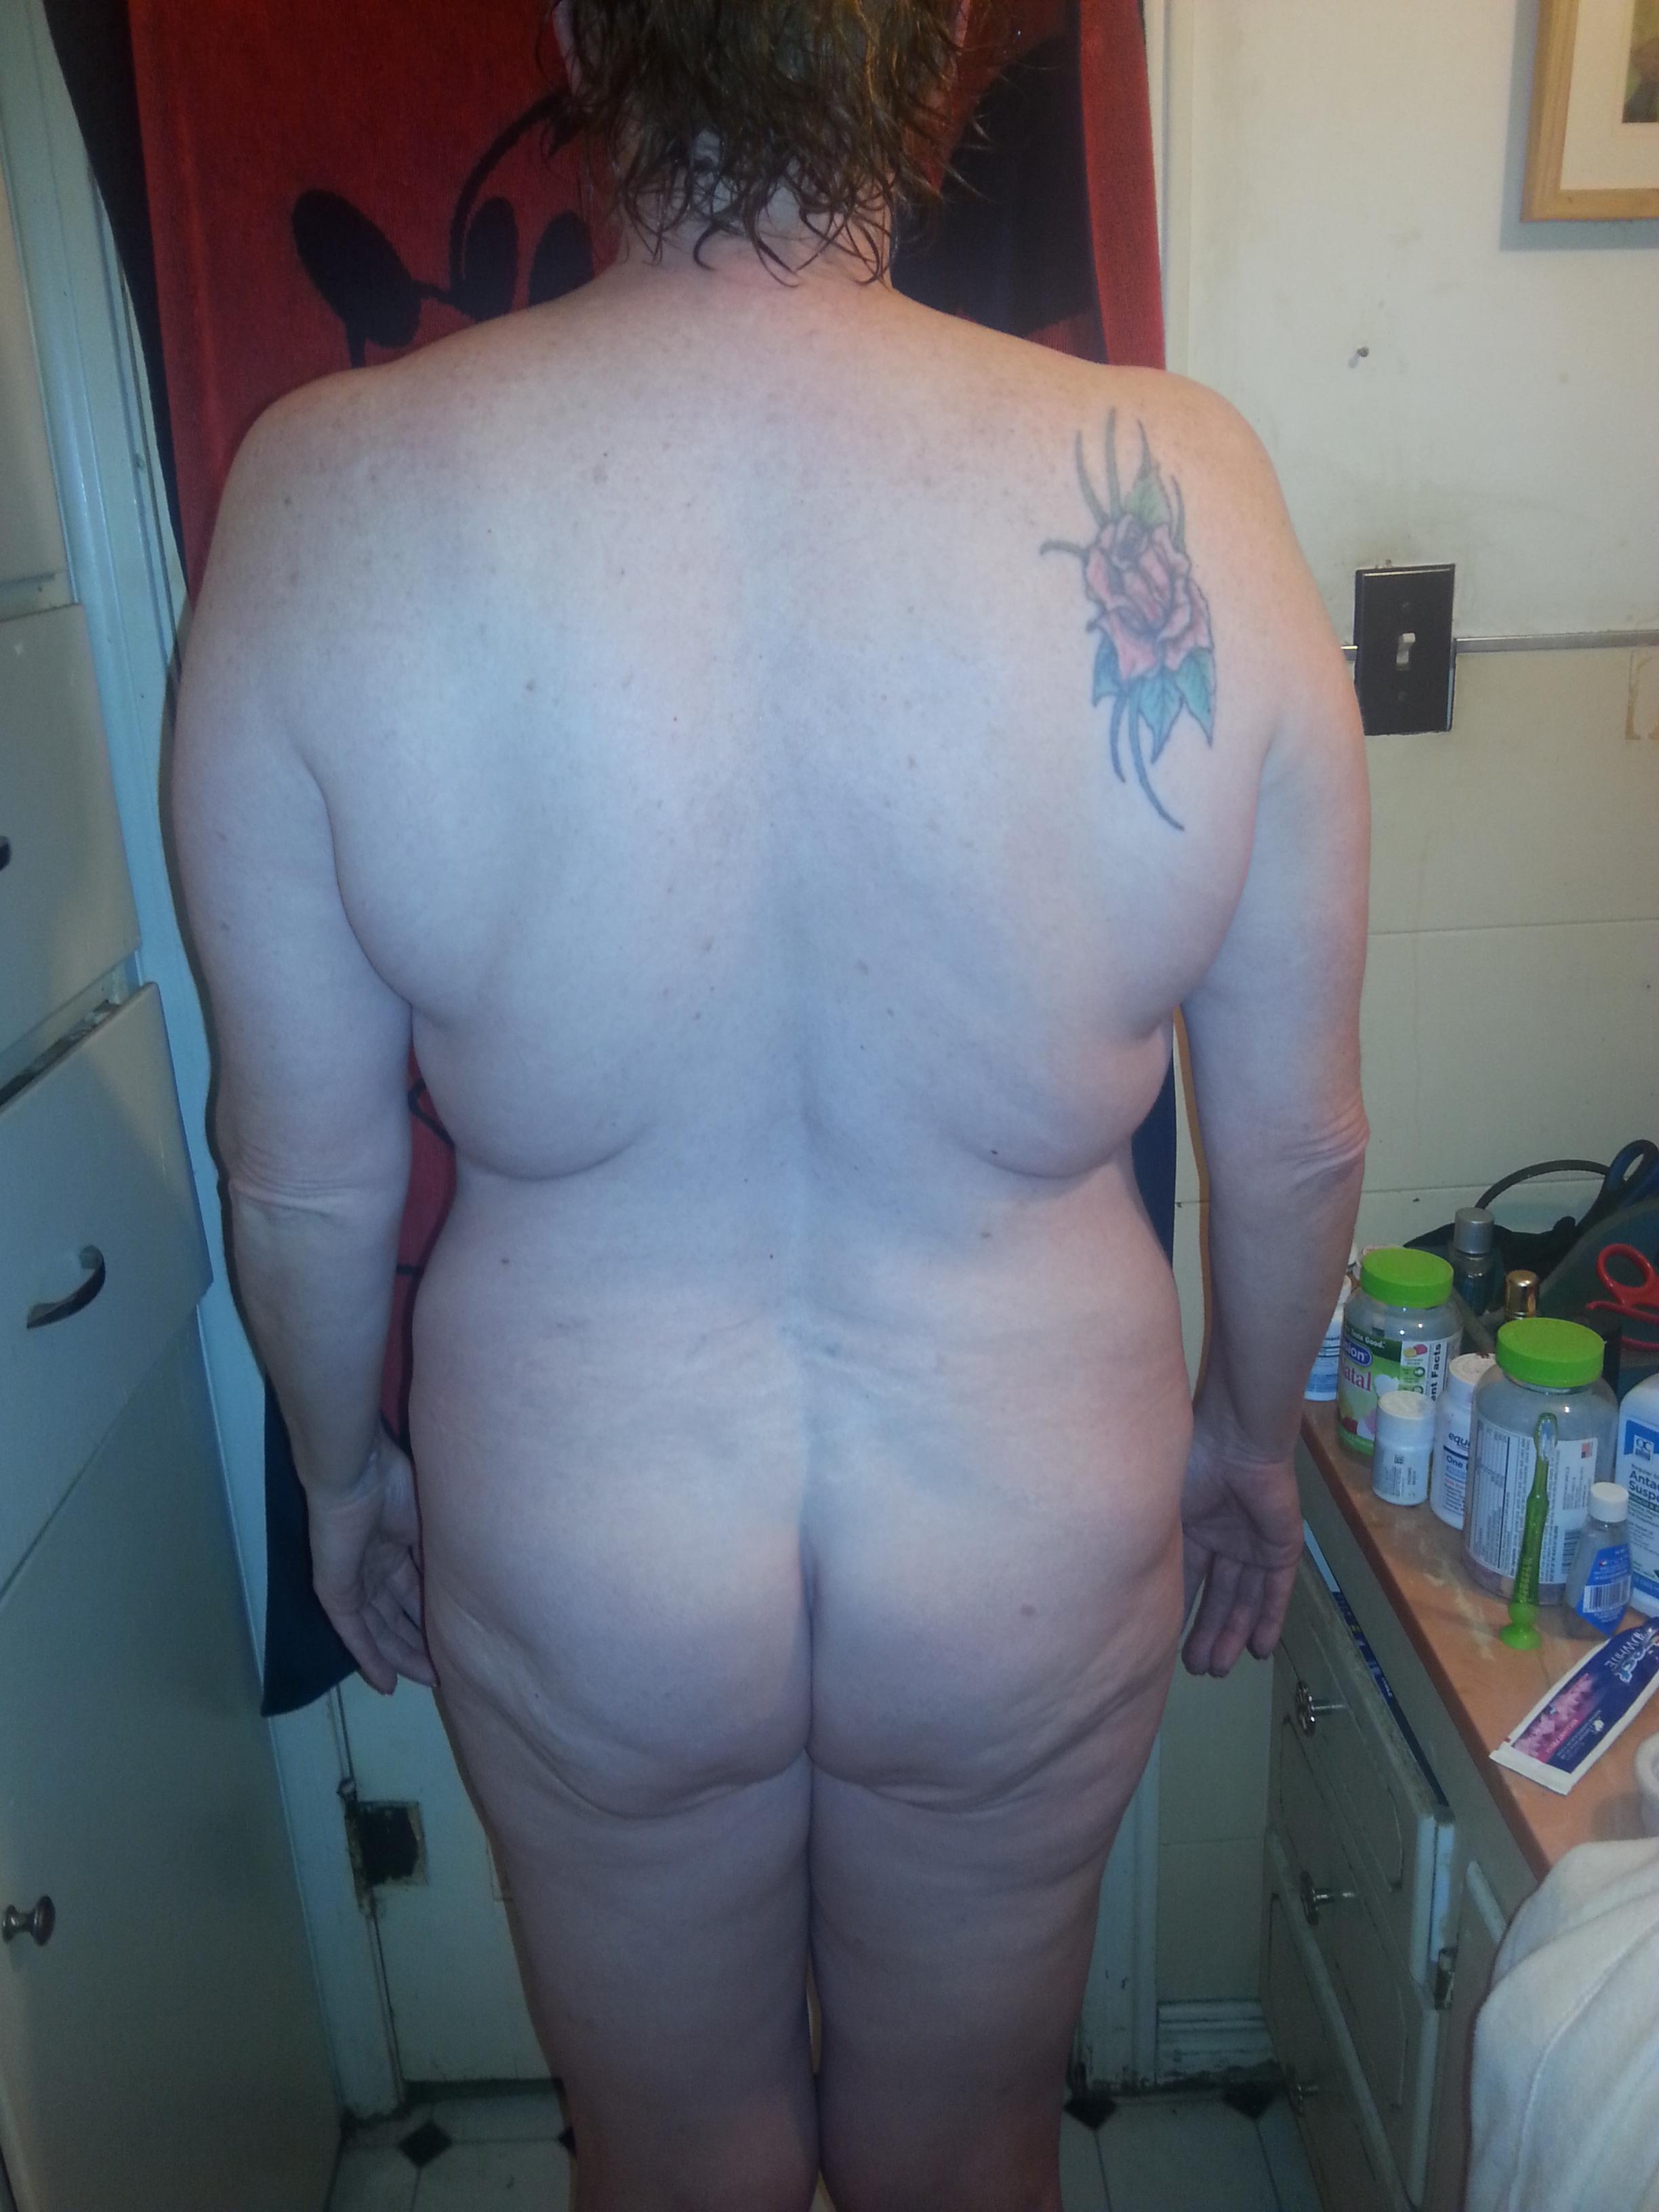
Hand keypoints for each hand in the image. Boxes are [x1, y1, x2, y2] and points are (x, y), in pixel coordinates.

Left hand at [307, 1433, 438, 1694]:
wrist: (357, 1472)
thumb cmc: (396, 1484)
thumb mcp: (429, 1522)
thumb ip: (438, 1553)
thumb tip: (465, 1583)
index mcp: (395, 1545)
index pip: (414, 1591)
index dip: (432, 1614)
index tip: (456, 1637)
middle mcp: (373, 1567)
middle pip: (396, 1615)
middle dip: (420, 1642)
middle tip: (446, 1670)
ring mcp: (353, 1580)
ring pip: (379, 1628)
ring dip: (400, 1655)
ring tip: (428, 1680)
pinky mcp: (335, 1591)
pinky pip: (353, 1632)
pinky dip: (369, 1657)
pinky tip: (386, 1683)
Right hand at [1179, 1418, 1302, 1676]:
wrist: (1236, 1441)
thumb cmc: (1191, 1469)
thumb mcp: (1166, 1516)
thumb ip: (1161, 1554)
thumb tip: (1138, 1595)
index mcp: (1193, 1529)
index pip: (1187, 1582)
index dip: (1179, 1614)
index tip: (1164, 1646)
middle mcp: (1224, 1539)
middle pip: (1217, 1596)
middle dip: (1206, 1634)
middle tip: (1195, 1669)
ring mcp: (1254, 1544)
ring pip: (1244, 1599)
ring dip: (1233, 1634)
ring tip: (1219, 1669)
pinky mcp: (1282, 1547)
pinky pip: (1276, 1590)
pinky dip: (1269, 1619)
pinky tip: (1257, 1649)